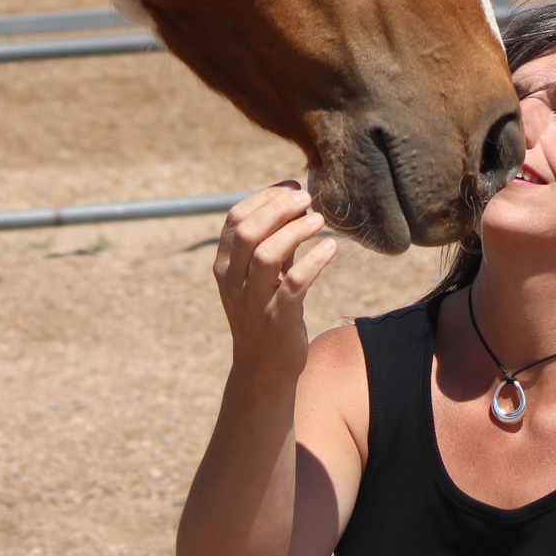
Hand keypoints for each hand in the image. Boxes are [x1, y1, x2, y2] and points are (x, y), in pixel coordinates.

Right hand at [212, 182, 339, 382]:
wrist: (263, 369)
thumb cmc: (265, 312)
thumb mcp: (259, 276)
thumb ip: (272, 242)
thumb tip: (296, 201)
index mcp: (225, 266)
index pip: (235, 219)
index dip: (264, 197)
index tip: (291, 186)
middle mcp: (234, 282)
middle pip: (248, 232)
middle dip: (278, 208)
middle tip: (306, 198)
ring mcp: (254, 302)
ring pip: (267, 255)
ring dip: (296, 231)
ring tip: (320, 220)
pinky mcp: (278, 319)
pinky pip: (295, 284)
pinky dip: (314, 261)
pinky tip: (331, 248)